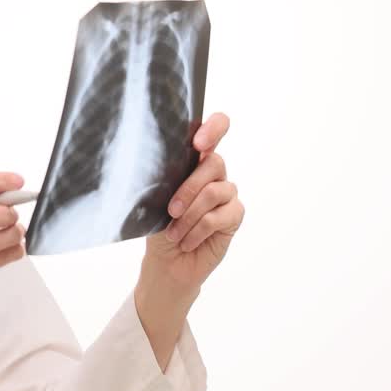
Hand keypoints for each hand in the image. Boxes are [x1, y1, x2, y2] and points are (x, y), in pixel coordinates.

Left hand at [141, 112, 244, 291]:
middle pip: (215, 162)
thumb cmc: (159, 225)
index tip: (198, 143)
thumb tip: (161, 164)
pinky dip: (196, 231)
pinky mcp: (234, 216)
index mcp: (195, 159)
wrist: (166, 261)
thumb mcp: (156, 198)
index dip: (214, 128)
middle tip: (171, 210)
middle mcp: (215, 173)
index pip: (216, 128)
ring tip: (174, 232)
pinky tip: (186, 241)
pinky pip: (218, 217)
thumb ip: (165, 176)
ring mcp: (227, 193)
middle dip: (189, 188)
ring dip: (189, 216)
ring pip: (214, 192)